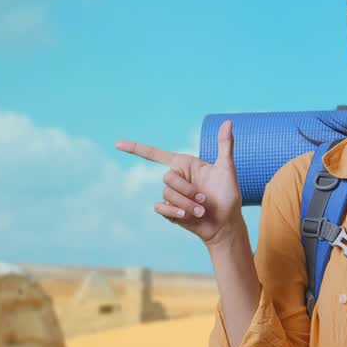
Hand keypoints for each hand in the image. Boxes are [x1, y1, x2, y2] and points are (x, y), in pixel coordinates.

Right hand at [114, 120, 243, 247]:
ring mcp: (172, 196)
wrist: (226, 224)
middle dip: (188, 190)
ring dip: (187, 204)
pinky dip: (173, 212)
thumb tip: (228, 122)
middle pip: (167, 178)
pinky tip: (186, 216)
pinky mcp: (170, 211)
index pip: (157, 154)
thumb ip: (225, 145)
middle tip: (205, 199)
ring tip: (202, 211)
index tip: (117, 144)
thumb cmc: (229, 196)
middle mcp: (176, 179)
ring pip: (166, 194)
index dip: (136, 148)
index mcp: (185, 165)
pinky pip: (160, 208)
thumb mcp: (227, 169)